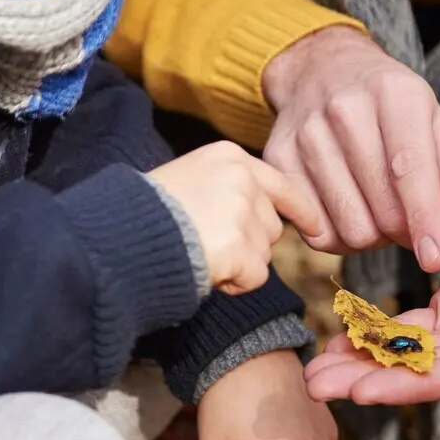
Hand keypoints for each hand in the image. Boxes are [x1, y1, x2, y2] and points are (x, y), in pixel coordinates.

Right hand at [149, 143, 320, 294]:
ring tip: (200, 252)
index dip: (301, 209)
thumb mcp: (191, 178)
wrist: (122, 233)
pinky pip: (254, 277)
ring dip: (239, 264)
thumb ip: (228, 188)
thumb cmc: (147, 211)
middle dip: (249, 243)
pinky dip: (234, 283)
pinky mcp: (239, 247)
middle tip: (207, 244)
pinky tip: (205, 268)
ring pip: (264, 255)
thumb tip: (266, 216)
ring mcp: (242, 212)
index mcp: (230, 157)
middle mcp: (243, 179)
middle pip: (272, 226)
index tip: (317, 227)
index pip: (281, 184)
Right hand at [262, 26, 439, 273]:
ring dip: (373, 236)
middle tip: (408, 217)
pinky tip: (347, 209)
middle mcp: (344, 109)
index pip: (410, 168)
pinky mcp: (276, 160)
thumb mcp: (437, 132)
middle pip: (382, 210)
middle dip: (405, 231)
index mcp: (394, 94)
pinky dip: (339, 238)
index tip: (436, 258)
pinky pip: (315, 233)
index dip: (426, 219)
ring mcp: (304, 134)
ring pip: (349, 228)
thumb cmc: (391, 109)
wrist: (323, 71)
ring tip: (376, 208)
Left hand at [305, 169, 439, 405]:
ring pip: (414, 351)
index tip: (360, 391)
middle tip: (315, 384)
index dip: (407, 385)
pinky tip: (348, 332)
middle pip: (423, 372)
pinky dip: (384, 329)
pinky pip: (419, 322)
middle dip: (370, 380)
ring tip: (318, 365)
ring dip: (368, 359)